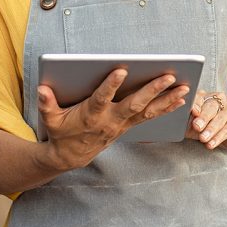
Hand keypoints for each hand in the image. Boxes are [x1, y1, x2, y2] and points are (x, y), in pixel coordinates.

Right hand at [36, 69, 188, 170]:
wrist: (71, 156)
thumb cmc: (61, 132)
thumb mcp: (50, 119)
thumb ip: (47, 104)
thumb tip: (42, 89)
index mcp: (91, 115)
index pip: (102, 98)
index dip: (111, 85)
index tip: (121, 70)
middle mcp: (111, 120)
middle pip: (134, 104)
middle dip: (152, 90)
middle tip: (168, 76)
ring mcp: (122, 124)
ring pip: (148, 111)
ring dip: (167, 99)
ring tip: (184, 87)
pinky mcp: (129, 126)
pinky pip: (151, 116)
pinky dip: (166, 108)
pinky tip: (181, 99)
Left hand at [187, 90, 226, 150]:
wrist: (226, 133)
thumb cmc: (204, 126)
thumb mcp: (192, 122)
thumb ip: (186, 120)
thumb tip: (178, 121)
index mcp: (205, 97)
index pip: (200, 97)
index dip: (196, 104)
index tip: (192, 112)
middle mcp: (219, 101)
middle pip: (211, 106)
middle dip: (204, 117)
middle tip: (196, 126)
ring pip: (220, 118)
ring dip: (211, 129)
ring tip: (203, 138)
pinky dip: (218, 138)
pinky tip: (211, 144)